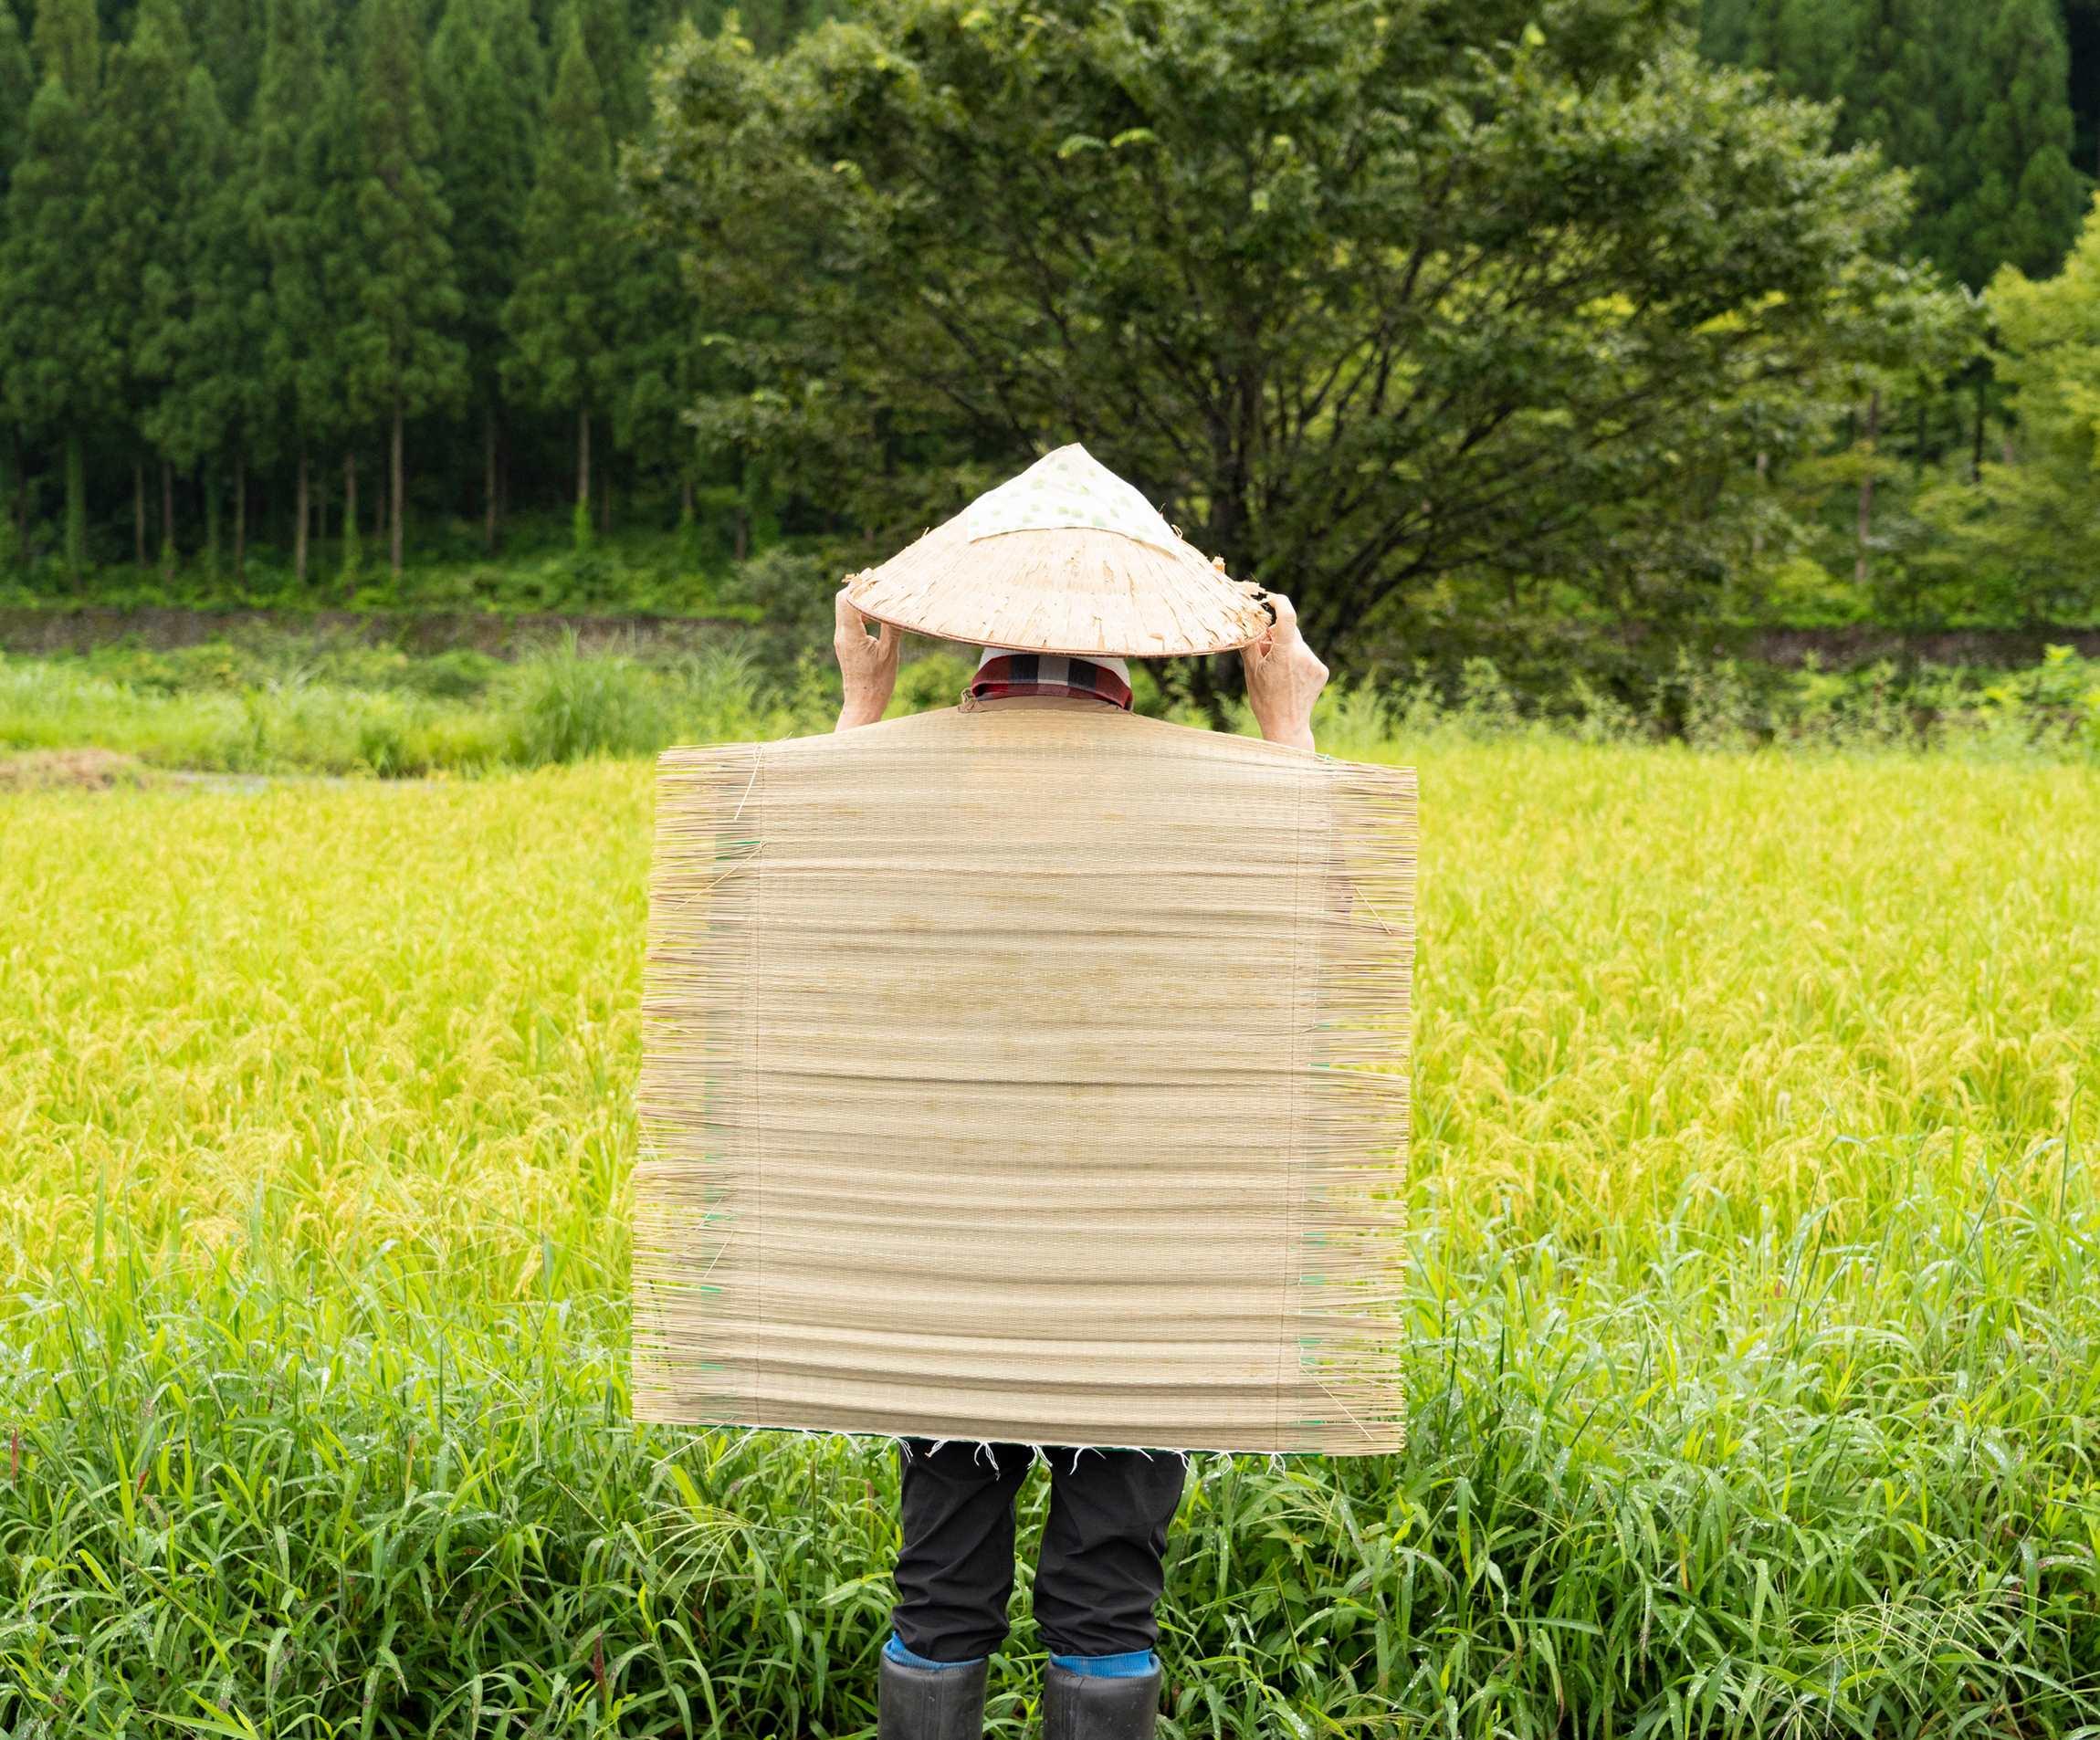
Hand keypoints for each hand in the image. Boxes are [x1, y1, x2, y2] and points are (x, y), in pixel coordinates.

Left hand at [834, 587, 900, 729]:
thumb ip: (891, 626)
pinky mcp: (845, 644)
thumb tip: (896, 605)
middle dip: (859, 589)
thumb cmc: (878, 682)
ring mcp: (842, 639)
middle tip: (877, 582)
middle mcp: (842, 634)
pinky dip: (861, 613)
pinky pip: (850, 621)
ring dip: (861, 601)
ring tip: (881, 600)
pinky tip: (877, 618)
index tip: (874, 575)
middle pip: (843, 600)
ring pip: (846, 610)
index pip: (849, 600)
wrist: (863, 704)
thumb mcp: (890, 652)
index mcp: (851, 635)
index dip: (861, 585)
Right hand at [1240, 591, 1326, 749]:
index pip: (1288, 617)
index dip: (1280, 603)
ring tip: (1278, 672)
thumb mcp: (1250, 670)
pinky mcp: (1322, 671)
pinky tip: (1290, 679)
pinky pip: (1307, 657)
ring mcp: (1315, 663)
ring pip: (1299, 645)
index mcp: (1284, 653)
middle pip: (1290, 632)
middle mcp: (1304, 655)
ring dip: (1288, 650)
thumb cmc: (1264, 700)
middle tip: (1264, 651)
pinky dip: (1298, 661)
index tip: (1272, 600)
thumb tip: (1246, 624)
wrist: (1286, 725)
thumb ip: (1250, 643)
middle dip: (1276, 636)